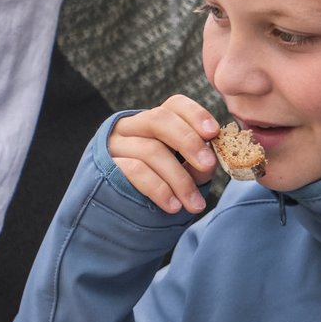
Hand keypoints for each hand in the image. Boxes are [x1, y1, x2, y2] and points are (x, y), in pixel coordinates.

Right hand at [109, 95, 229, 215]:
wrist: (120, 216)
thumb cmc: (159, 190)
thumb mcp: (183, 172)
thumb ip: (197, 163)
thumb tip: (211, 161)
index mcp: (153, 123)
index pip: (174, 105)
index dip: (195, 114)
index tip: (213, 132)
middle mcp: (130, 127)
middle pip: (159, 119)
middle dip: (188, 141)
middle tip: (209, 165)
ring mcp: (115, 146)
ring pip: (151, 150)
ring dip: (179, 179)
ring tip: (195, 204)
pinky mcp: (107, 167)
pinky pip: (136, 171)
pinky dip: (159, 189)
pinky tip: (173, 206)